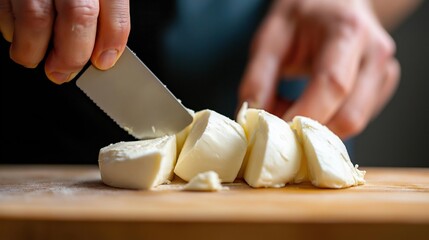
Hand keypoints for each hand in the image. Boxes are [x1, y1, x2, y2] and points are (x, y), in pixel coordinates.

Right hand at [0, 0, 130, 83]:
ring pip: (36, 16)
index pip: (113, 10)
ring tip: (35, 58)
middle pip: (78, 14)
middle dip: (71, 54)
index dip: (111, 41)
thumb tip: (104, 50)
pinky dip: (11, 29)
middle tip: (63, 71)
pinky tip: (18, 34)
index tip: (103, 61)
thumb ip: (105, 10)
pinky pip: (5, 8)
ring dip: (33, 49)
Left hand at [238, 0, 398, 138]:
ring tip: (293, 105)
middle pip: (350, 116)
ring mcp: (384, 71)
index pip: (332, 85)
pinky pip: (357, 118)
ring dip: (319, 127)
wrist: (333, 2)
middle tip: (280, 122)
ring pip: (354, 123)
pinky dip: (329, 121)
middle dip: (311, 130)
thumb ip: (259, 77)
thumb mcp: (271, 36)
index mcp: (347, 31)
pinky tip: (311, 102)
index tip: (276, 132)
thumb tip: (253, 118)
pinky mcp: (383, 86)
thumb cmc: (303, 14)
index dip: (303, 115)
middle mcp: (375, 53)